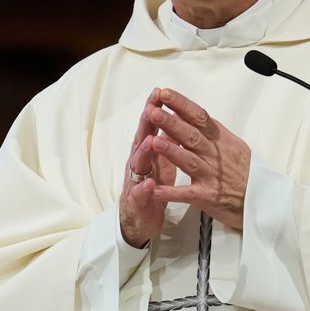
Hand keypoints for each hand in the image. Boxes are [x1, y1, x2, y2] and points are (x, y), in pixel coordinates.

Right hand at [119, 88, 177, 247]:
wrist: (138, 218)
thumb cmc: (151, 184)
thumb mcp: (160, 158)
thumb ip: (165, 139)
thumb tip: (174, 116)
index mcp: (146, 150)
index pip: (150, 125)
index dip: (154, 109)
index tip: (160, 92)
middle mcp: (138, 162)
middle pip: (141, 139)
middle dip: (146, 124)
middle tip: (151, 108)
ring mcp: (135, 180)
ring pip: (138, 164)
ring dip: (143, 152)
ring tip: (150, 141)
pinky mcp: (137, 201)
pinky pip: (140, 194)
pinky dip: (145, 188)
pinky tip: (150, 184)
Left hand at [146, 88, 250, 230]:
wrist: (262, 198)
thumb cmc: (245, 171)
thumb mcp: (233, 144)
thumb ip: (213, 131)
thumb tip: (194, 114)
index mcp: (219, 140)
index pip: (199, 117)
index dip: (182, 105)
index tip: (166, 93)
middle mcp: (214, 155)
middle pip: (191, 136)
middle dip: (172, 124)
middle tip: (154, 112)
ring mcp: (211, 175)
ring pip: (189, 161)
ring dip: (171, 151)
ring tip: (154, 142)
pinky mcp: (207, 196)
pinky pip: (187, 194)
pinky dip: (171, 192)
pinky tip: (155, 189)